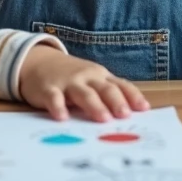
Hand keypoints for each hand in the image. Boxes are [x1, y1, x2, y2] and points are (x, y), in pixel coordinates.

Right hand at [19, 45, 149, 122]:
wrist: (38, 61)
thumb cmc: (71, 77)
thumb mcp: (92, 81)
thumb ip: (108, 95)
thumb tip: (131, 116)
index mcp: (100, 76)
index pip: (120, 85)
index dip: (132, 96)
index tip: (143, 109)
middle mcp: (87, 77)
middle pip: (105, 89)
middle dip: (116, 101)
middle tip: (125, 115)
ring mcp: (68, 82)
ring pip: (83, 94)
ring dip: (94, 105)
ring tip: (103, 119)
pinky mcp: (49, 89)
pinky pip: (54, 98)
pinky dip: (58, 107)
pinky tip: (62, 117)